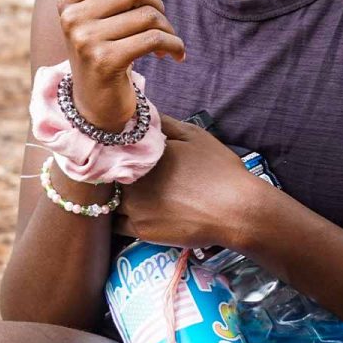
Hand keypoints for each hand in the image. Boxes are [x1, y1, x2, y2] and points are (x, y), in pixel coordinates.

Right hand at [57, 0, 185, 130]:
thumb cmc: (106, 53)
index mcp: (69, 2)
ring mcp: (86, 40)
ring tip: (167, 41)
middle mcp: (72, 18)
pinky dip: (174, 45)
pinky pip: (154, 39)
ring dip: (168, 28)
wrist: (96, 105)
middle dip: (157, 4)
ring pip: (148, 15)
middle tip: (161, 21)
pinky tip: (175, 54)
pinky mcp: (105, 61)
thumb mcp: (101, 21)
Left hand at [114, 115, 258, 248]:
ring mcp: (134, 207)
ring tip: (125, 193)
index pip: (111, 148)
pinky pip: (115, 224)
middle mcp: (133, 179)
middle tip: (119, 172)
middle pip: (106, 175)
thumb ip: (163, 122)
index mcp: (143, 153)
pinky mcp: (140, 230)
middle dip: (110, 173)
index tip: (115, 150)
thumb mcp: (194, 135)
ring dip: (111, 196)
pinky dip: (118, 217)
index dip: (111, 149)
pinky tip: (130, 212)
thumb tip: (141, 111)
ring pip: (108, 200)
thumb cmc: (219, 170)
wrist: (236, 210)